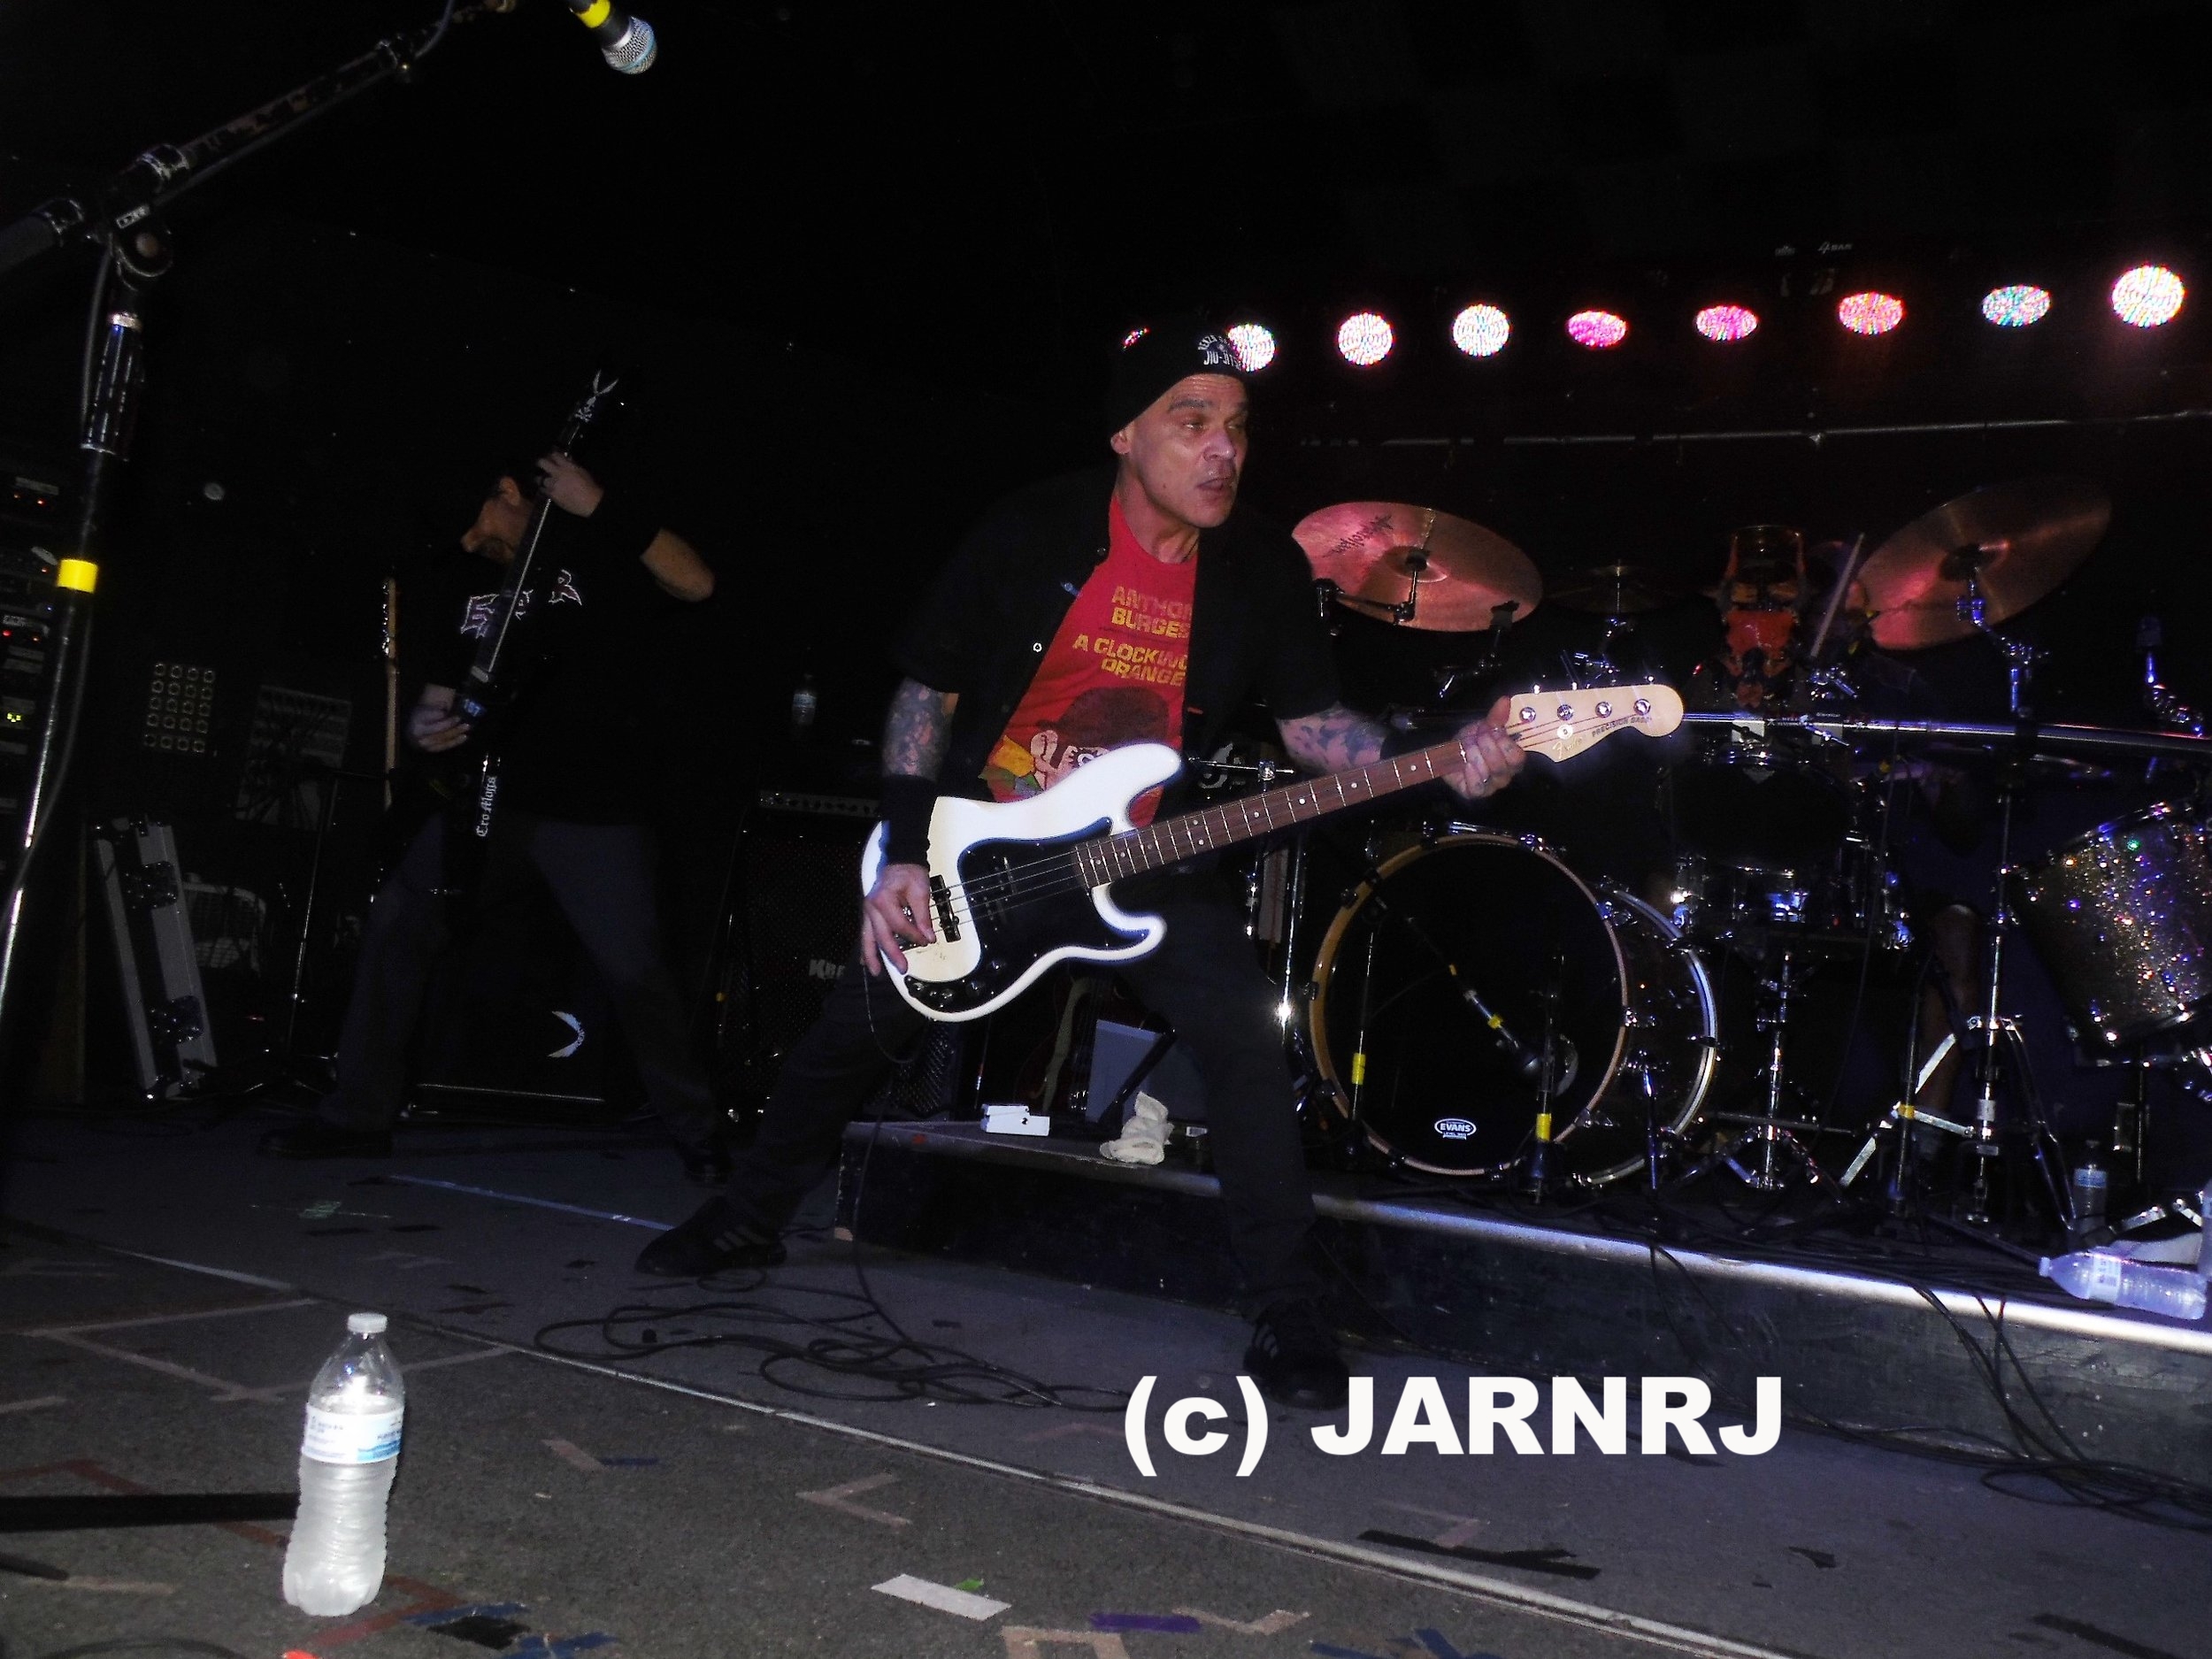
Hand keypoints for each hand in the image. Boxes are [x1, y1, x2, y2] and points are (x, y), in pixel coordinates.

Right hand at [406, 698, 470, 753]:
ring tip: (466, 726)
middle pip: (436, 729)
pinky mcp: (431, 749)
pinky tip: (464, 737)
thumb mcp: (426, 709)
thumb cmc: (423, 717)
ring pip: (441, 738)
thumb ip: (436, 707)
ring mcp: (424, 743)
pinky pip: (444, 746)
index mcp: (416, 720)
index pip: (426, 716)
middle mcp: (418, 733)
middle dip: (449, 723)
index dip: (436, 713)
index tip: (446, 706)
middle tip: (460, 717)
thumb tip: (445, 705)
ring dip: (455, 732)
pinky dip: (455, 741)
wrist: (414, 732)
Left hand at [536, 452, 603, 517]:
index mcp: (566, 466)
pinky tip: (547, 489)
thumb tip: (567, 460)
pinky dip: (544, 489)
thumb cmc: (589, 486)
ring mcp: (553, 485)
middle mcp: (557, 474)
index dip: (552, 455)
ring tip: (544, 480)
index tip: (552, 457)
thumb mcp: (582, 471)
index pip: (554, 455)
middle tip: (543, 466)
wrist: (590, 503)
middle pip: (542, 463)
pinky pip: (543, 490)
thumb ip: (572, 465)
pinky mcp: (552, 495)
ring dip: (542, 478)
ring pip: (540, 478)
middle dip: (541, 463)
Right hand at [861, 862, 934, 976]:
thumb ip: (923, 915)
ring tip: (875, 972)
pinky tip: (865, 960)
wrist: (900, 861)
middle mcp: (871, 907)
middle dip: (892, 954)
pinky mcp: (869, 913)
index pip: (899, 925)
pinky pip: (866, 933)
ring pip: (868, 937)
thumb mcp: (920, 891)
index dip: (914, 935)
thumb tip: (928, 936)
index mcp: (884, 900)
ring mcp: (868, 910)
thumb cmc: (909, 873)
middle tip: (902, 968)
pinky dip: (866, 947)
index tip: (926, 940)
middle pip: (882, 936)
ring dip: (871, 956)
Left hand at [1445, 694, 1525, 799]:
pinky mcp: (1474, 793)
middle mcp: (1505, 775)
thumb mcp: (1484, 726)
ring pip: (1487, 773)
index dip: (1504, 744)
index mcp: (1512, 759)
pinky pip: (1477, 787)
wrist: (1451, 751)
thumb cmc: (1473, 740)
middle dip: (1486, 747)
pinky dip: (1470, 773)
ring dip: (1474, 755)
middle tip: (1476, 737)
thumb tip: (1505, 700)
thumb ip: (1497, 716)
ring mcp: (1491, 786)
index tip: (1491, 730)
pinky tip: (1465, 764)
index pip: (1517, 757)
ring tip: (1467, 747)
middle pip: (1501, 765)